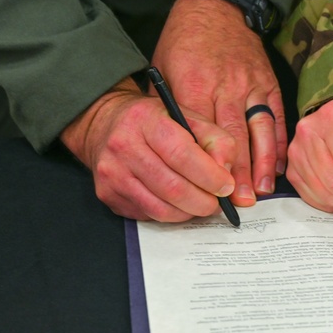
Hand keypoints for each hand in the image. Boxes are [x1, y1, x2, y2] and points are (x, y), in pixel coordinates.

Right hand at [60, 77, 236, 221]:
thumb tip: (227, 174)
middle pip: (173, 188)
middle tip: (218, 202)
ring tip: (201, 203)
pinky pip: (149, 215)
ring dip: (189, 212)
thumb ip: (215, 140)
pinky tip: (177, 203)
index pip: (182, 155)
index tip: (227, 186)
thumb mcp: (188, 117)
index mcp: (145, 120)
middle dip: (204, 202)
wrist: (105, 125)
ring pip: (161, 209)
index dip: (210, 176)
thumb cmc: (155, 122)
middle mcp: (123, 147)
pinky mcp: (108, 195)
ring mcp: (112, 174)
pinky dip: (171, 214)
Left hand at [151, 0, 286, 205]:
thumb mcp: (162, 71)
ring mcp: (251, 85)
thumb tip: (170, 152)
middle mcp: (225, 87)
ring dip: (263, 164)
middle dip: (239, 174)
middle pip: (234, 139)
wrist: (215, 6)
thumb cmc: (182, 42)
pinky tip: (279, 166)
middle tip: (243, 203)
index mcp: (193, 86)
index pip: (203, 135)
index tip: (213, 192)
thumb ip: (168, 110)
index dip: (210, 165)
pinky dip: (279, 144)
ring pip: (260, 131)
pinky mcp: (268, 83)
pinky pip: (276, 118)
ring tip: (264, 191)